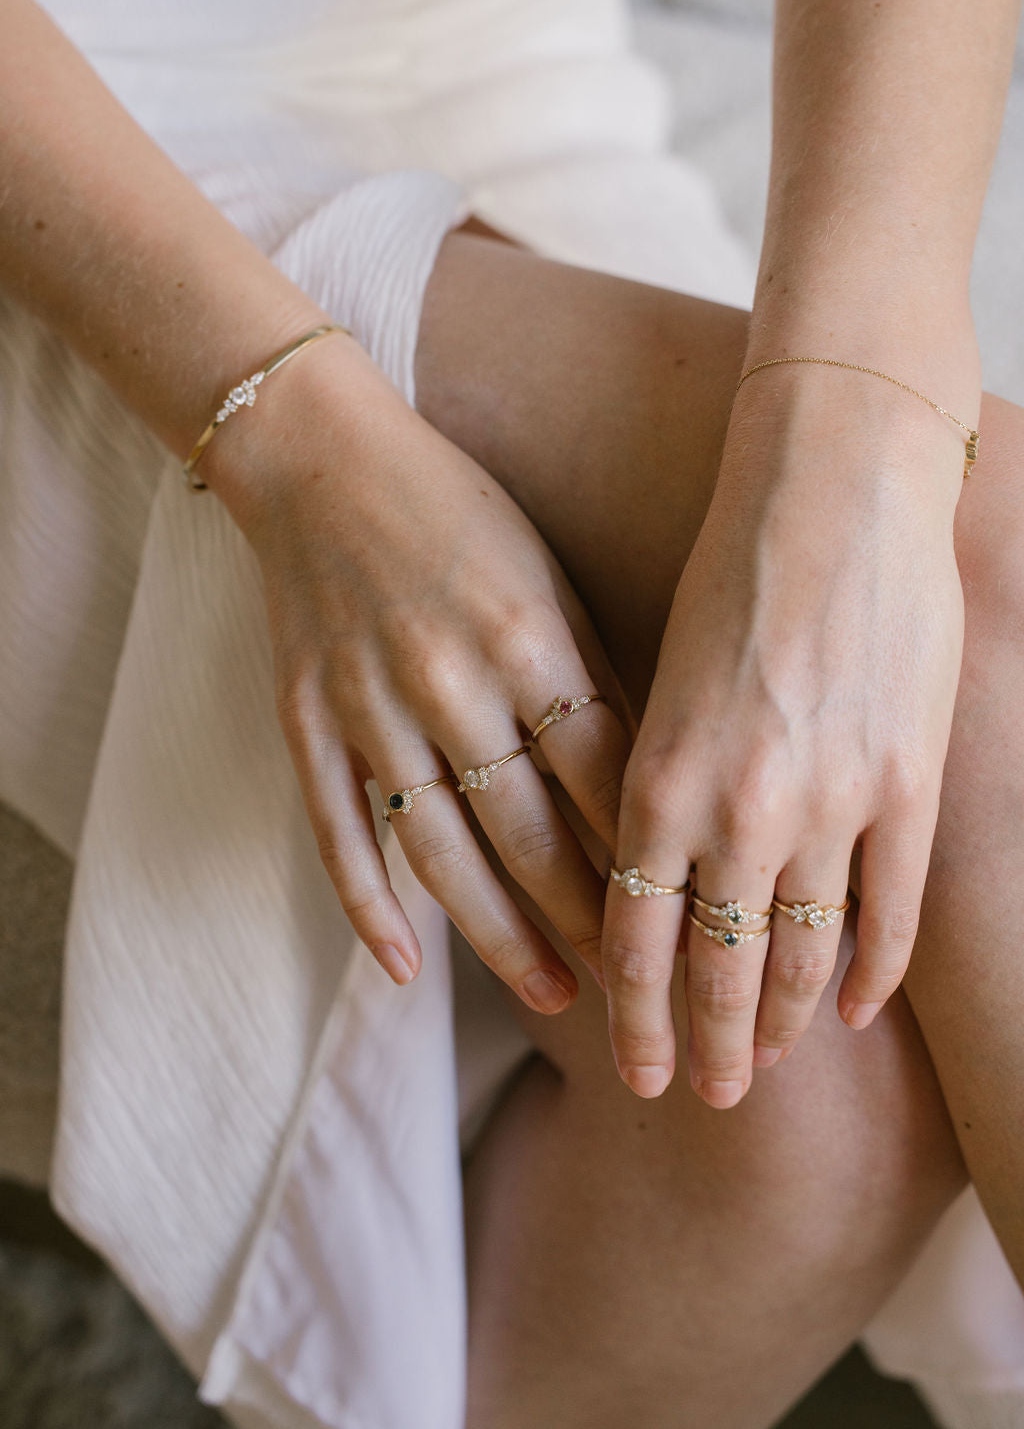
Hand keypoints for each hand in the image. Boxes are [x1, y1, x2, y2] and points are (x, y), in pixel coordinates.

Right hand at [215, 334, 629, 1011]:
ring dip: (501, 936)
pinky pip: (339, 831)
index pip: (601, 778)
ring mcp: (368, 706)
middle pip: (531, 832)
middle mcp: (449, 679)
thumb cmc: (457, 509)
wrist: (318, 455)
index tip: (693, 917)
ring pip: (441, 853)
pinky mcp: (305, 721)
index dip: (649, 857)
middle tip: (642, 985)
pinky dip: (369, 906)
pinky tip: (408, 967)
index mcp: (527, 635)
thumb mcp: (547, 575)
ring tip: (556, 995)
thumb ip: (590, 677)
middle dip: (593, 918)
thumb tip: (643, 785)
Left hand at [603, 336, 976, 1102]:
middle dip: (709, 1045)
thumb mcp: (661, 682)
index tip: (641, 1070)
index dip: (638, 1017)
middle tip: (706, 1097)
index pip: (637, 938)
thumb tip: (656, 874)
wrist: (833, 486)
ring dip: (786, 1022)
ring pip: (804, 951)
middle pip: (720, 966)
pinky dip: (870, 970)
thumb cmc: (730, 569)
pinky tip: (856, 1014)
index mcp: (658, 777)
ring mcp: (833, 801)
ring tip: (771, 1066)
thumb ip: (658, 784)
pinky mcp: (906, 781)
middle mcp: (739, 806)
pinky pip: (889, 909)